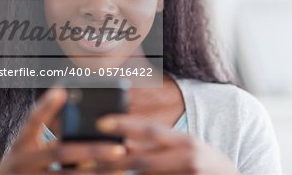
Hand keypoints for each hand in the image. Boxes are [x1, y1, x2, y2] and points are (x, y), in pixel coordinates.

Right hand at [0, 88, 125, 174]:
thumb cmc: (25, 162)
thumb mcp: (29, 145)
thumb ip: (50, 128)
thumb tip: (76, 103)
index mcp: (21, 143)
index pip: (33, 120)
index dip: (46, 106)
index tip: (62, 91)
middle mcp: (22, 161)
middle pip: (60, 152)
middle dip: (91, 150)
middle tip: (119, 148)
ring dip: (96, 172)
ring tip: (121, 167)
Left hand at [97, 115, 239, 174]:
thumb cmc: (206, 163)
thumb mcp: (187, 148)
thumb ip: (161, 145)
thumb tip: (126, 143)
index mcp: (185, 141)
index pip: (151, 129)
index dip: (125, 124)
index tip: (101, 122)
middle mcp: (186, 158)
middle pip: (140, 159)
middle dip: (110, 159)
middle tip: (85, 157)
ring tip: (93, 171)